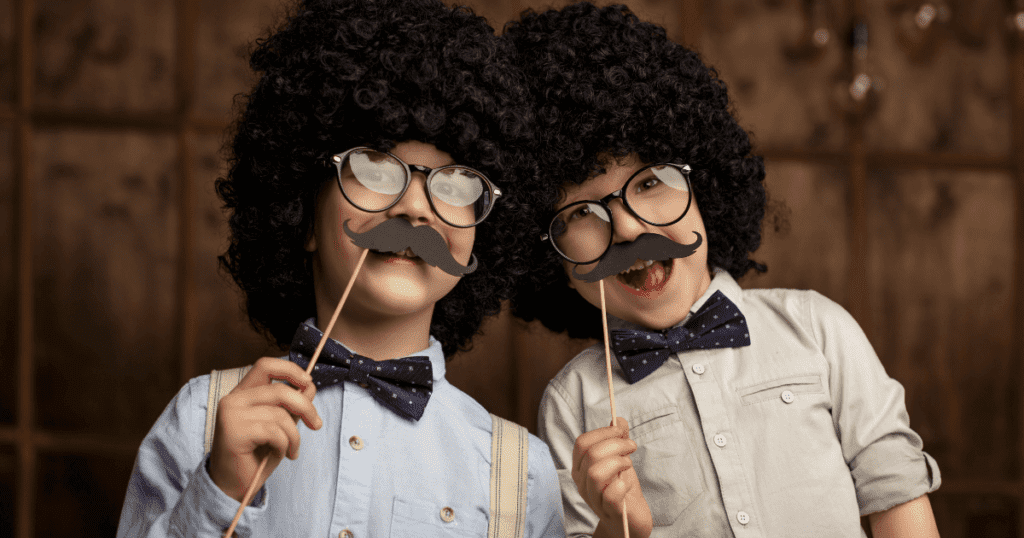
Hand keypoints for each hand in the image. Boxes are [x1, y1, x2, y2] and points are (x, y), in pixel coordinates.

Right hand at [208, 357, 321, 501]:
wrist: (235, 486)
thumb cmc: (257, 456)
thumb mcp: (280, 426)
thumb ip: (292, 406)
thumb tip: (310, 387)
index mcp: (242, 393)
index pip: (266, 365)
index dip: (290, 369)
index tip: (308, 384)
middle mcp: (233, 399)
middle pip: (280, 390)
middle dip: (306, 407)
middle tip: (316, 424)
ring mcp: (230, 414)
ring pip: (280, 414)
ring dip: (294, 435)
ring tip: (292, 450)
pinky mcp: (233, 431)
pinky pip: (274, 431)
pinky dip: (284, 444)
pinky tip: (280, 455)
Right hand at [572, 417, 653, 537]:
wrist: (630, 519)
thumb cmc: (623, 488)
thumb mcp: (621, 459)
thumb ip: (618, 439)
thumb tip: (618, 419)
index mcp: (581, 467)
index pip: (582, 443)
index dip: (603, 432)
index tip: (621, 430)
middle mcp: (582, 483)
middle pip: (591, 454)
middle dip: (616, 444)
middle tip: (631, 446)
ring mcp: (594, 499)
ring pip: (596, 473)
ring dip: (618, 462)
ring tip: (628, 464)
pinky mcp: (609, 512)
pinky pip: (611, 493)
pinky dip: (623, 483)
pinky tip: (627, 483)